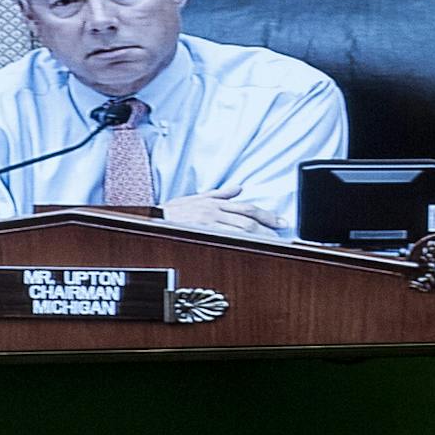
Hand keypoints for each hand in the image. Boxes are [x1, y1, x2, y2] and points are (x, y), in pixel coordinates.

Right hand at [160, 186, 282, 236]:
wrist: (152, 220)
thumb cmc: (171, 212)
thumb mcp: (196, 198)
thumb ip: (220, 194)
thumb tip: (238, 188)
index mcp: (215, 203)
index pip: (246, 207)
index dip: (266, 215)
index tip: (281, 222)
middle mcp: (214, 210)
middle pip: (248, 217)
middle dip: (268, 225)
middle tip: (282, 233)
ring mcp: (208, 222)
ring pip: (240, 227)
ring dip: (259, 234)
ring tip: (272, 242)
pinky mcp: (202, 231)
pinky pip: (226, 236)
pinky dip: (241, 240)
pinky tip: (252, 246)